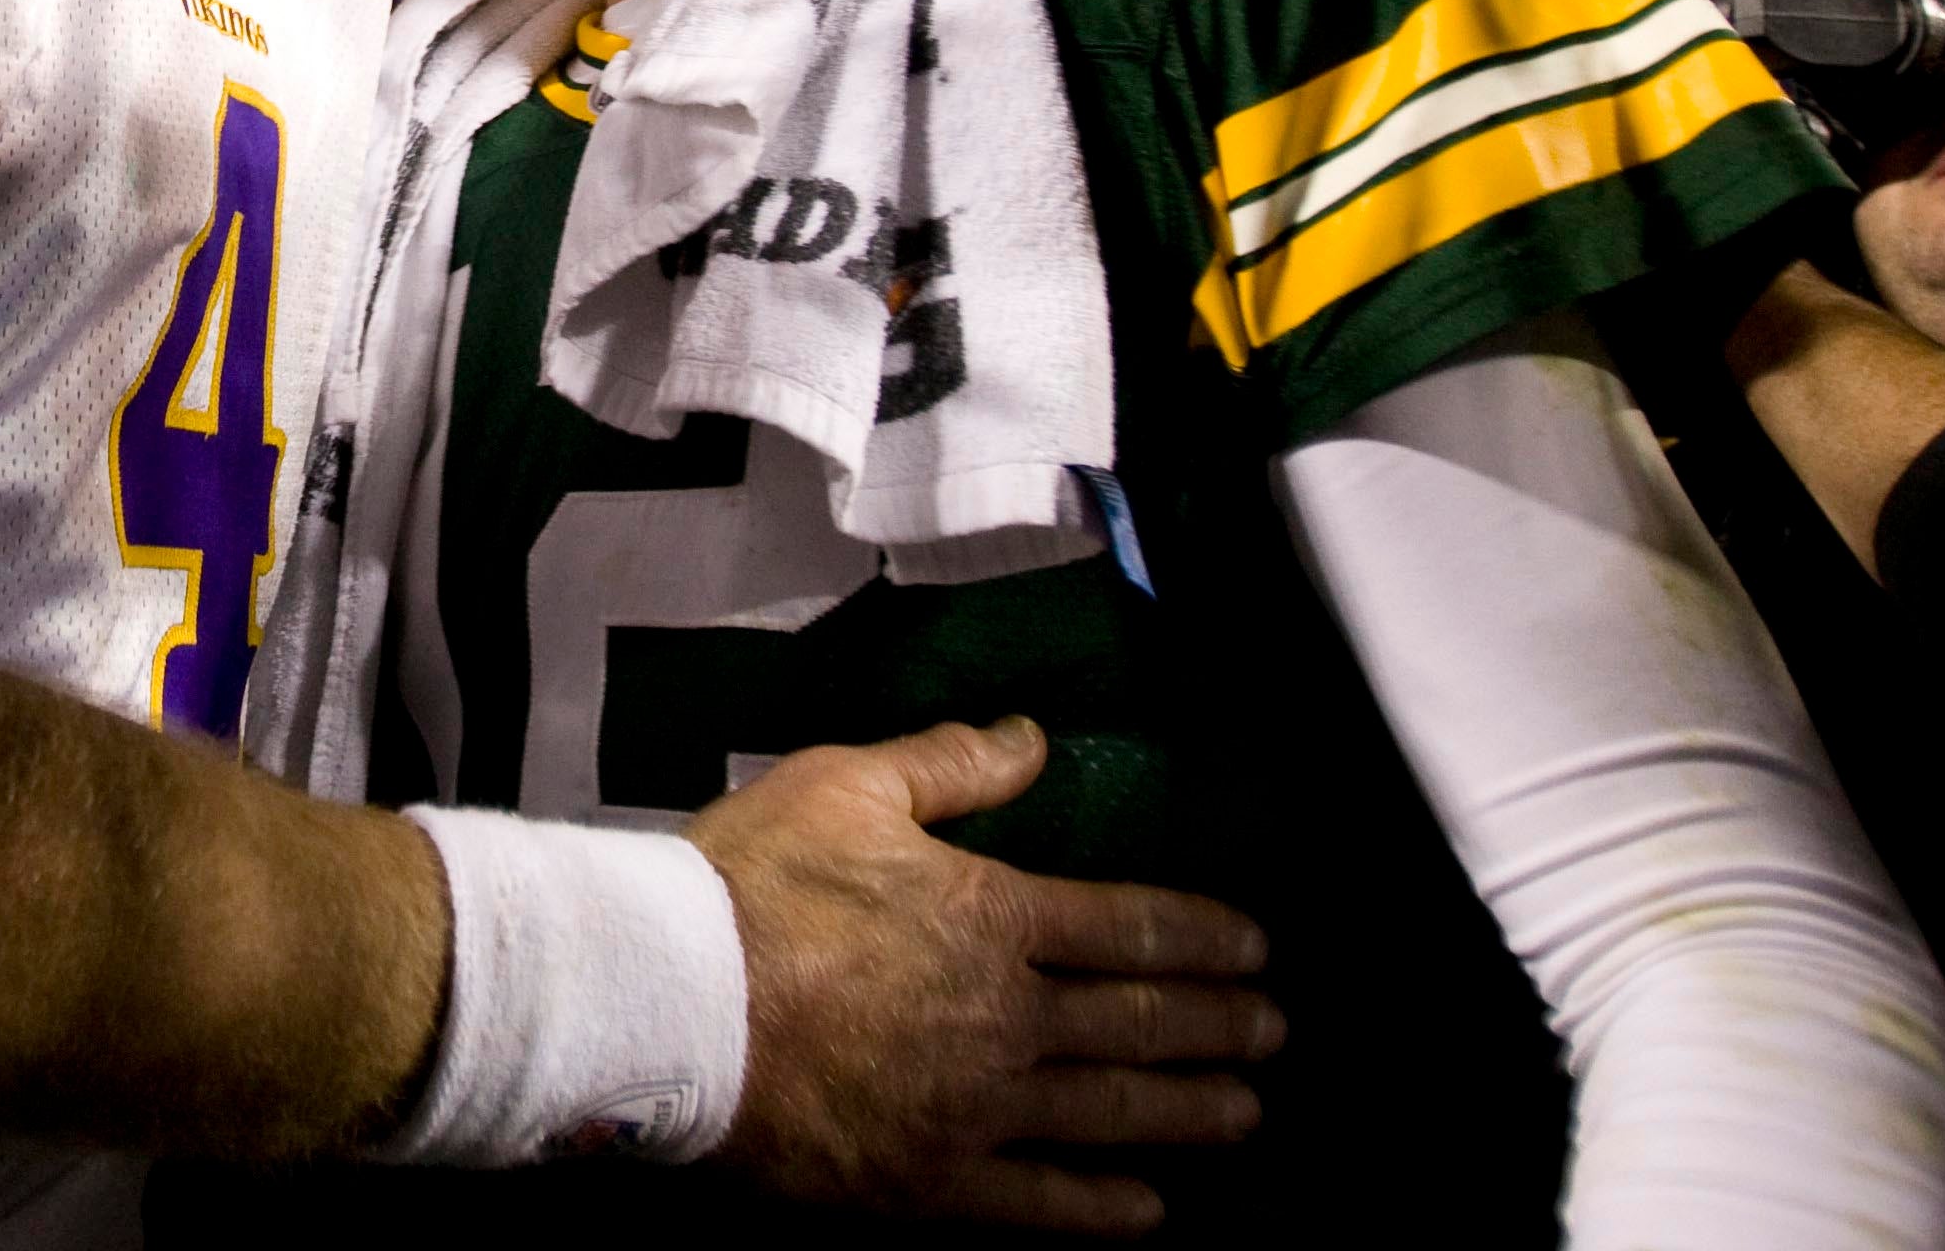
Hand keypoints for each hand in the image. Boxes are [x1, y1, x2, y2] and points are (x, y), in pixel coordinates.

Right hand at [688, 717, 1279, 1232]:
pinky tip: (1147, 1209)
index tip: (1254, 946)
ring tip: (1244, 1112)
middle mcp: (1006, 1018)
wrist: (671, 1002)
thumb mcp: (848, 784)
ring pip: (1111, 1113)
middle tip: (1273, 1030)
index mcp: (993, 916)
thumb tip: (1032, 739)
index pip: (1130, 927)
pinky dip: (1103, 1207)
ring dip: (1189, 1112)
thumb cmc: (753, 884)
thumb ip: (951, 763)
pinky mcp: (929, 1179)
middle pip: (1140, 1024)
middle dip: (1219, 1025)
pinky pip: (1038, 1203)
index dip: (1204, 936)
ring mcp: (975, 1108)